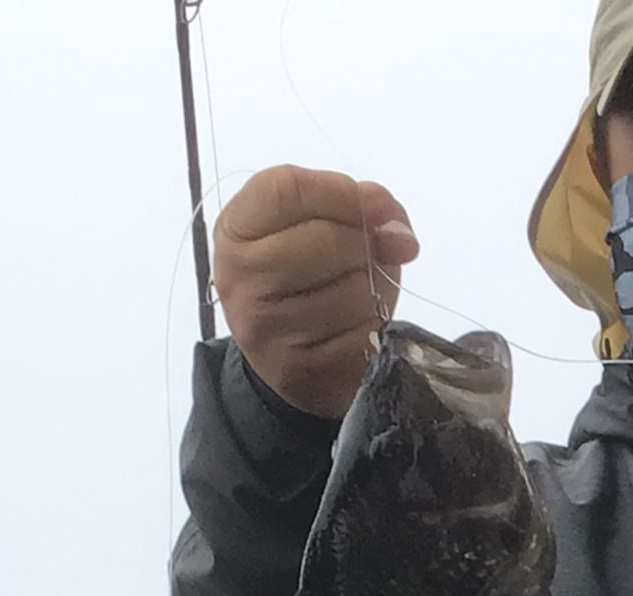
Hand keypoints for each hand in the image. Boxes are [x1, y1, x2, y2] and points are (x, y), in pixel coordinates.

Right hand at [214, 166, 419, 417]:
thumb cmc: (309, 278)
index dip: (342, 192)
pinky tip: (358, 328)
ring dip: (376, 291)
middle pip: (327, 239)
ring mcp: (265, 327)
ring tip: (362, 295)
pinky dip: (375, 328)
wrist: (287, 360)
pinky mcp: (299, 369)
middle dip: (367, 246)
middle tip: (370, 259)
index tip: (376, 209)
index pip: (288, 189)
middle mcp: (239, 276)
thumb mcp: (320, 227)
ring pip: (354, 291)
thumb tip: (396, 228)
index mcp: (236, 228)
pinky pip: (363, 335)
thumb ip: (357, 207)